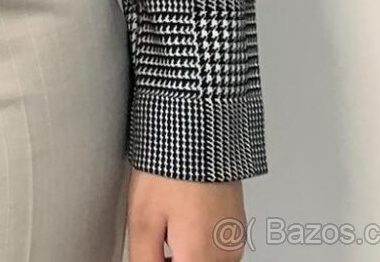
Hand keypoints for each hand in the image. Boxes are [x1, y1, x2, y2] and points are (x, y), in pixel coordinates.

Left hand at [127, 165, 249, 260]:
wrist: (199, 131)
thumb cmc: (171, 167)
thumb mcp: (142, 218)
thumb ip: (144, 257)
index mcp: (201, 257)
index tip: (153, 252)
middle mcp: (225, 254)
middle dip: (174, 260)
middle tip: (157, 243)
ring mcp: (234, 239)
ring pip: (208, 261)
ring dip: (187, 256)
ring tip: (167, 229)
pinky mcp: (237, 224)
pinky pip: (218, 249)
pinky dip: (199, 244)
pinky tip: (183, 221)